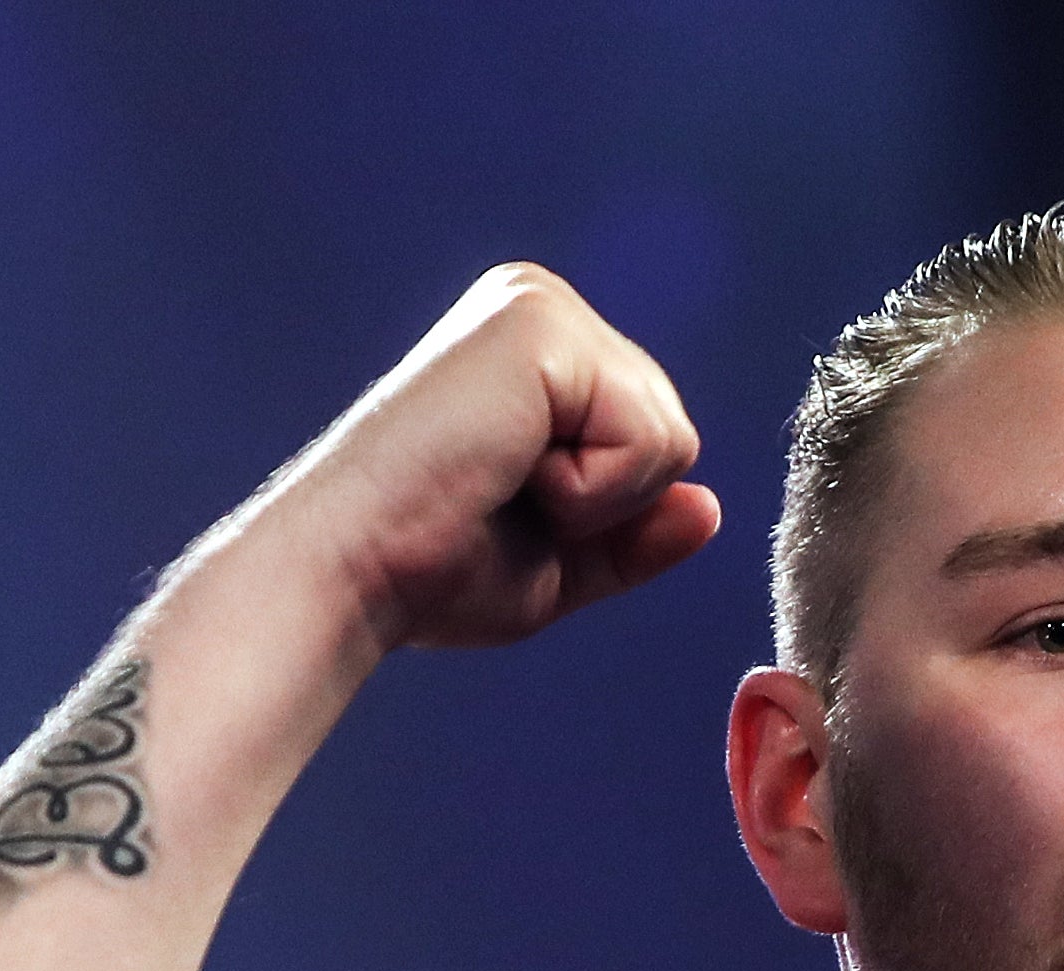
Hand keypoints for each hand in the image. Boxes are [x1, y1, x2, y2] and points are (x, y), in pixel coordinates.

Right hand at [260, 263, 719, 652]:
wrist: (355, 572)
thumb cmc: (431, 570)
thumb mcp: (561, 563)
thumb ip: (635, 534)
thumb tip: (708, 506)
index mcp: (541, 349)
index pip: (653, 442)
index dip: (603, 512)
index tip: (507, 508)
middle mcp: (541, 304)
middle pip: (675, 433)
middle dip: (609, 503)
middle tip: (505, 500)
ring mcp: (540, 304)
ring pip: (672, 437)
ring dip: (598, 499)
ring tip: (503, 481)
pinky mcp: (541, 324)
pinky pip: (648, 438)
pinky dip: (592, 489)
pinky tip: (508, 470)